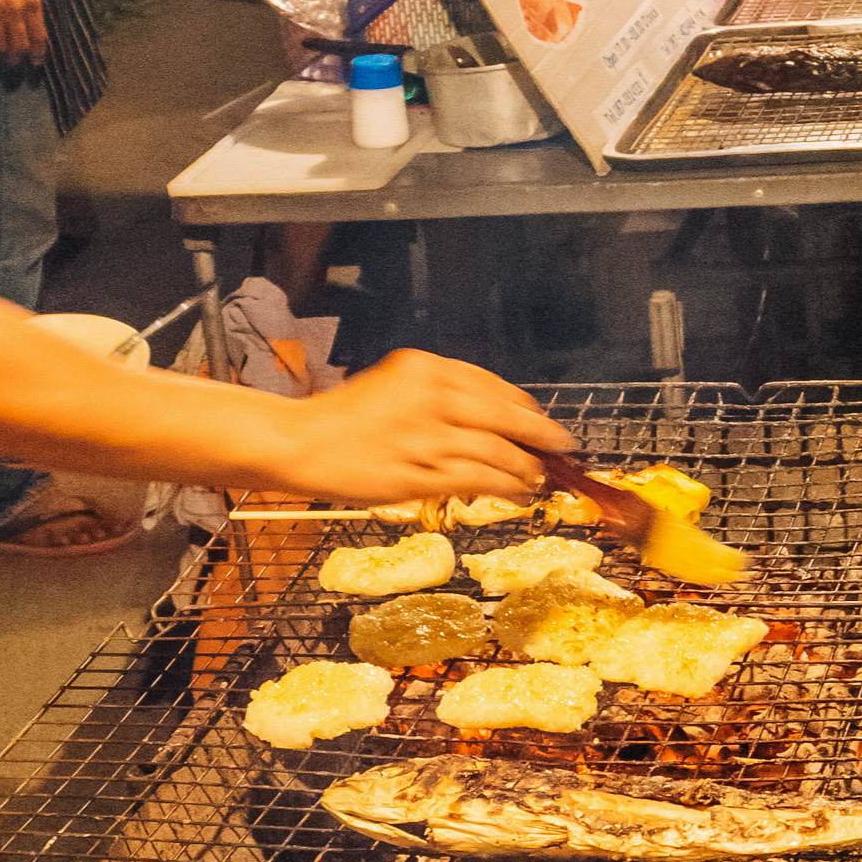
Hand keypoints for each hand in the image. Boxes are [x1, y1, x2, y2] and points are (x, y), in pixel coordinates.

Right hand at [0, 0, 47, 60]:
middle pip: (20, 47)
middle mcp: (15, 12)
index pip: (39, 37)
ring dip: (1, 58)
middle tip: (16, 66)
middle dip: (19, 60)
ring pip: (0, 48)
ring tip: (0, 62)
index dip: (38, 54)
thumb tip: (33, 20)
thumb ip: (31, 0)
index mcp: (32, 2)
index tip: (36, 62)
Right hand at [280, 350, 570, 502]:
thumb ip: (437, 395)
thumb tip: (489, 418)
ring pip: (498, 451)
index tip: (539, 420)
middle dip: (540, 434)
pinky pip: (479, 479)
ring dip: (526, 468)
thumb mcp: (393, 386)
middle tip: (561, 447)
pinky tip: (518, 493)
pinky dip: (506, 487)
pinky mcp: (421, 472)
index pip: (491, 385)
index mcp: (425, 367)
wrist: (301, 443)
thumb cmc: (343, 419)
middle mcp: (431, 396)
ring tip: (538, 479)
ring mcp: (428, 436)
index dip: (524, 407)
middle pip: (506, 416)